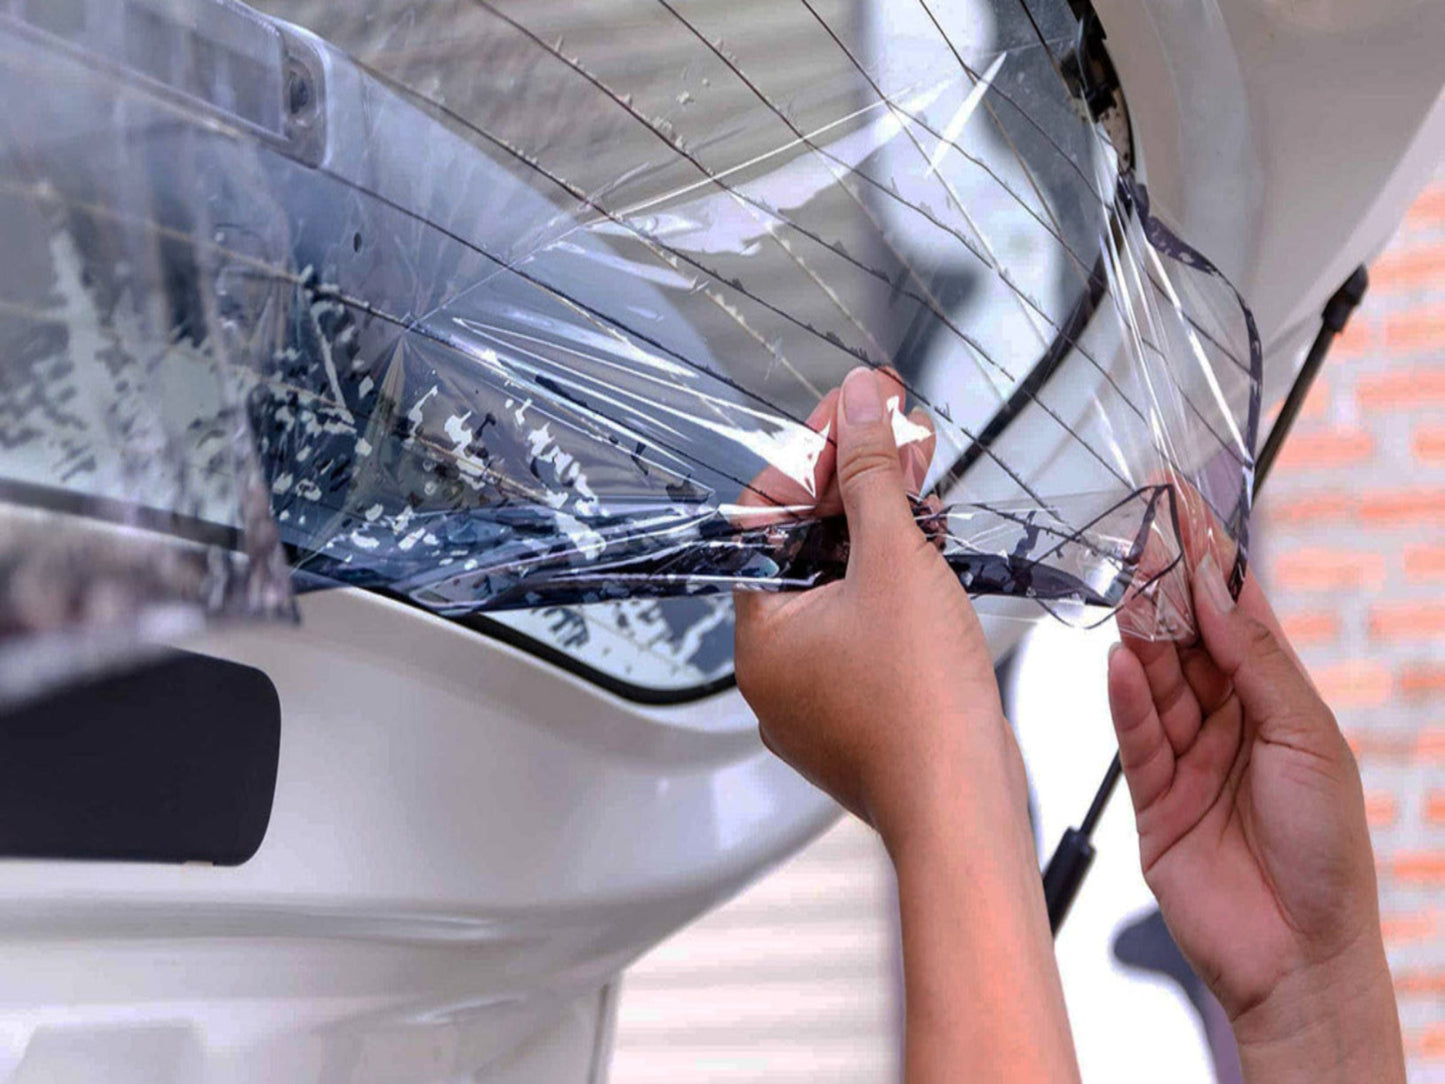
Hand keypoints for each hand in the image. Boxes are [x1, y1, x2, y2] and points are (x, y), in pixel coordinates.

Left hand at [735, 367, 1078, 1082]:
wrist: (966, 806)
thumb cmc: (920, 699)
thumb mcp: (893, 559)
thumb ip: (870, 473)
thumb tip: (855, 400)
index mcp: (760, 632)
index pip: (770, 517)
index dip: (815, 453)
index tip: (856, 411)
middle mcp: (777, 669)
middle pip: (809, 551)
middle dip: (858, 488)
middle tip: (900, 434)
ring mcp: (820, 699)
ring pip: (843, 591)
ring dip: (882, 531)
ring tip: (924, 479)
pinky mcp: (864, 716)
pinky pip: (869, 632)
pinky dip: (895, 586)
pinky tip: (932, 546)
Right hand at [1108, 549, 1403, 1080]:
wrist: (1298, 955)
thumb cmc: (1327, 852)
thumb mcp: (1308, 738)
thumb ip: (1254, 661)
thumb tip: (1215, 590)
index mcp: (1277, 703)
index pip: (1237, 619)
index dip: (1211, 567)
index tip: (1186, 516)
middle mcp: (1229, 722)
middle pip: (1188, 643)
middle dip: (1167, 594)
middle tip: (1144, 543)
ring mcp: (1189, 758)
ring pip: (1156, 683)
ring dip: (1142, 638)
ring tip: (1128, 594)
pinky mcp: (1152, 797)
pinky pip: (1135, 735)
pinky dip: (1125, 698)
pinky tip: (1119, 662)